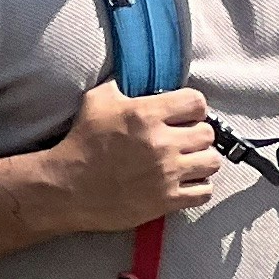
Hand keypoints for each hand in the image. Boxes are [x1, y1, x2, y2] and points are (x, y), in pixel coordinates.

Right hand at [34, 84, 218, 230]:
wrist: (67, 187)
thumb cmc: (80, 143)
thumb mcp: (96, 101)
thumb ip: (121, 85)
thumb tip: (134, 78)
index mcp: (146, 115)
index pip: (197, 102)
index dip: (192, 107)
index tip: (184, 115)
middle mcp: (162, 143)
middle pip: (207, 133)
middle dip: (197, 134)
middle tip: (184, 140)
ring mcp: (166, 174)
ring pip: (211, 162)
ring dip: (202, 160)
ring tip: (189, 161)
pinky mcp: (166, 200)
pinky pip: (203, 192)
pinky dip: (198, 187)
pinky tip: (185, 183)